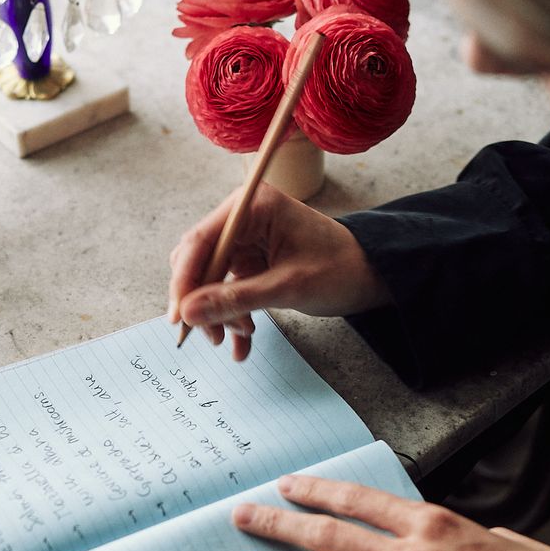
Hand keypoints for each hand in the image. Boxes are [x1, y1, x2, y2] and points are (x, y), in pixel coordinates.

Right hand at [167, 182, 388, 359]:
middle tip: (212, 337)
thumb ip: (236, 299)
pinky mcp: (252, 262)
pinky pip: (228, 291)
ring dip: (220, 314)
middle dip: (204, 302)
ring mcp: (246, 241)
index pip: (200, 241)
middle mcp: (243, 218)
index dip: (184, 281)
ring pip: (211, 281)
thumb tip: (188, 312)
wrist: (372, 276)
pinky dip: (233, 316)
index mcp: (252, 206)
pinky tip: (243, 344)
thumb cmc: (340, 268)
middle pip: (200, 262)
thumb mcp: (287, 287)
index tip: (178, 317)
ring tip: (241, 338)